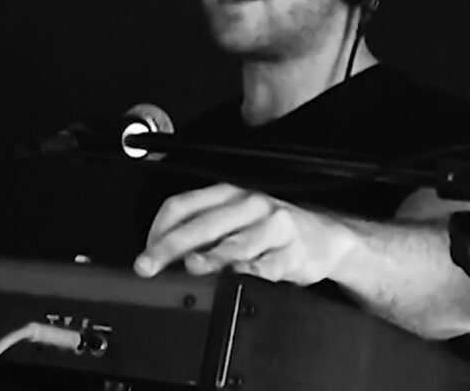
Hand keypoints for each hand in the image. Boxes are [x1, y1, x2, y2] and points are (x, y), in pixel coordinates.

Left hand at [133, 183, 353, 284]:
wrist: (326, 236)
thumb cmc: (271, 227)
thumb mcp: (234, 218)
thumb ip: (199, 232)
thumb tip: (159, 254)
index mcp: (227, 193)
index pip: (182, 205)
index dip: (158, 229)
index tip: (144, 251)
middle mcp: (248, 204)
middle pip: (202, 224)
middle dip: (170, 246)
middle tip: (148, 265)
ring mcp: (273, 227)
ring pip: (236, 241)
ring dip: (212, 255)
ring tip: (191, 265)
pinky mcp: (294, 253)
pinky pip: (268, 264)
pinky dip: (250, 271)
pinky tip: (236, 276)